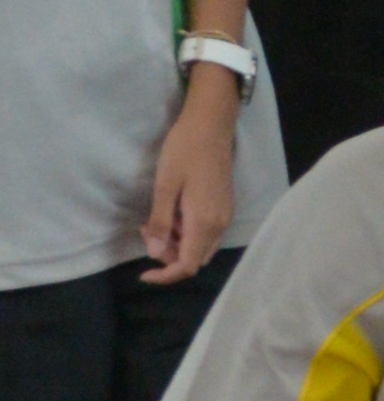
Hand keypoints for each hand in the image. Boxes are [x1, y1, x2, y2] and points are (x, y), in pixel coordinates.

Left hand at [141, 70, 239, 282]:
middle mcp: (218, 225)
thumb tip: (155, 254)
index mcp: (203, 222)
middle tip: (147, 229)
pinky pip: (205, 234)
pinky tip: (173, 212)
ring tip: (156, 218)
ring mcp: (223, 217)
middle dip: (168, 255)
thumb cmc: (184, 149)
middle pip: (194, 259)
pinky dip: (186, 232)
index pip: (186, 265)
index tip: (143, 273)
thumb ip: (161, 222)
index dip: (165, 275)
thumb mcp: (165, 184)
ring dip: (177, 243)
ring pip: (199, 247)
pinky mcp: (223, 208)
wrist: (211, 125)